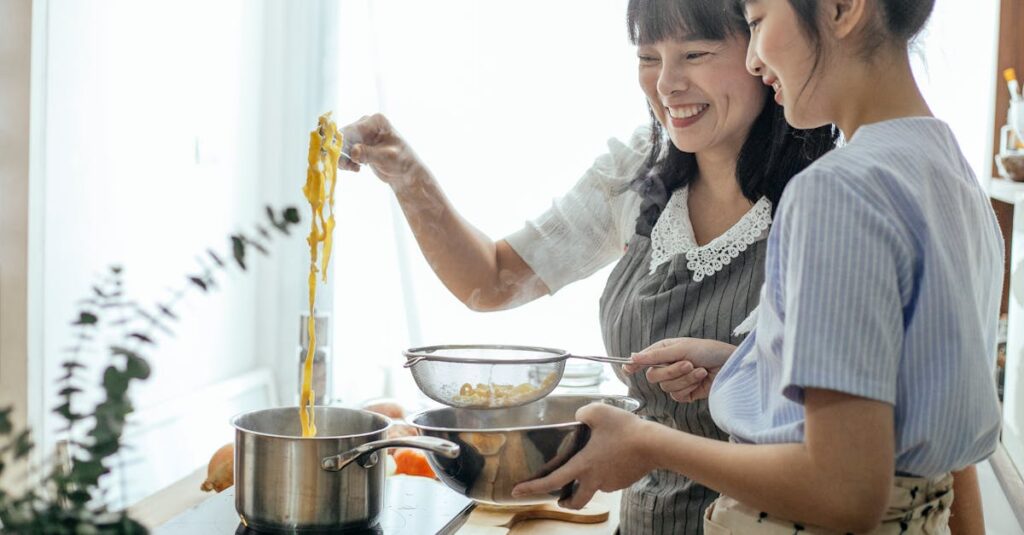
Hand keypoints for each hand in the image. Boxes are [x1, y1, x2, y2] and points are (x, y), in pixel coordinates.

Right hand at [338, 114, 427, 188]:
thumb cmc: (402, 162)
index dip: (342, 143)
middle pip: (344, 136)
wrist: (405, 173)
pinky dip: (346, 160)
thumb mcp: (386, 158)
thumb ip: (369, 154)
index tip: (338, 157)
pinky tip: (356, 168)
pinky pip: (344, 151)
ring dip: (343, 158)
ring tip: (354, 168)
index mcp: (376, 121)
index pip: (352, 130)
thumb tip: (353, 152)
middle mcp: (367, 123)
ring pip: (341, 144)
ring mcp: (362, 133)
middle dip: (342, 152)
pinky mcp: (359, 144)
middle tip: (347, 166)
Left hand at [511, 403, 655, 509]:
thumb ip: (581, 414)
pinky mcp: (624, 481)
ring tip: (595, 461)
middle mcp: (595, 479)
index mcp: (583, 465)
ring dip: (589, 482)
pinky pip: (610, 479)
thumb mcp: (597, 411)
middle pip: (576, 501)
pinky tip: (613, 457)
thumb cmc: (625, 429)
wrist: (655, 445)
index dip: (533, 487)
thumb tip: (577, 417)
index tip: (517, 491)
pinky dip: (607, 472)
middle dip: (566, 503)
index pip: (552, 481)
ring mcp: (610, 483)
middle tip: (561, 499)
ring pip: (595, 487)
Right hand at [622, 338, 734, 402]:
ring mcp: (676, 381)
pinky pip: (678, 395)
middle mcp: (667, 366)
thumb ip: (656, 355)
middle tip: (688, 363)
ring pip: (667, 387)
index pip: (643, 360)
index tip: (627, 369)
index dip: (634, 364)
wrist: (730, 366)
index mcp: (664, 352)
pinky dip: (690, 387)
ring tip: (700, 370)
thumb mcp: (682, 348)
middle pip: (653, 376)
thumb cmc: (709, 351)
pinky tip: (701, 379)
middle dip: (672, 371)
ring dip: (686, 378)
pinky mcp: (685, 394)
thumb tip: (632, 356)